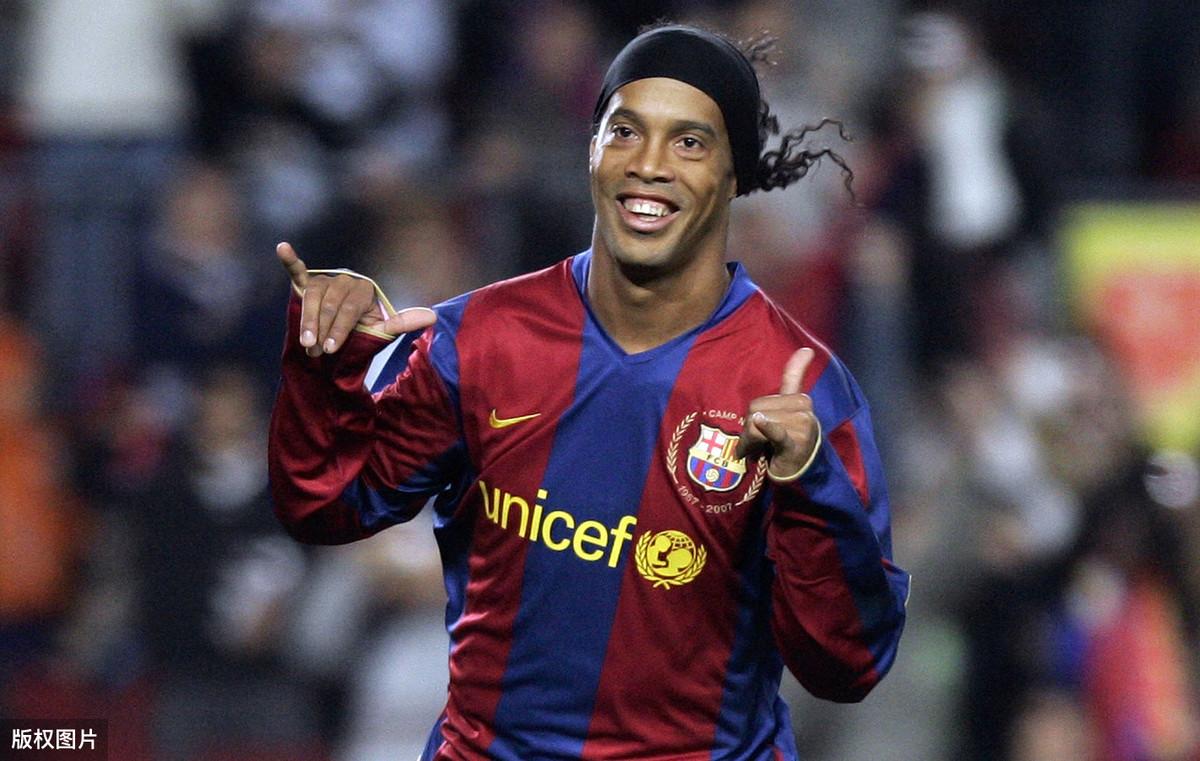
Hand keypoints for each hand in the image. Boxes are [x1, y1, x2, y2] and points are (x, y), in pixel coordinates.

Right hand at [276, 241, 435, 356]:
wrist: (338, 342)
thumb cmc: (360, 337)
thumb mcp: (382, 331)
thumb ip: (403, 323)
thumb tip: (434, 316)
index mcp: (365, 289)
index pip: (350, 309)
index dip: (339, 330)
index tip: (331, 349)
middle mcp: (345, 280)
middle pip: (330, 305)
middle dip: (323, 331)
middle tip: (317, 352)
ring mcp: (325, 281)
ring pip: (313, 298)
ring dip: (308, 322)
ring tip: (306, 343)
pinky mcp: (306, 283)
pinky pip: (297, 270)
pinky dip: (289, 259)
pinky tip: (282, 248)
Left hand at [735, 347, 819, 479]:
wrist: (799, 470)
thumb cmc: (787, 437)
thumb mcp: (787, 409)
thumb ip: (794, 378)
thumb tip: (806, 349)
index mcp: (800, 399)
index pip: (784, 384)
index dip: (791, 373)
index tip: (806, 353)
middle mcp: (803, 409)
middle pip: (756, 407)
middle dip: (749, 427)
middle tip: (758, 442)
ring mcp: (801, 426)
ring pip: (757, 422)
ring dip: (750, 440)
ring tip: (760, 449)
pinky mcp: (795, 443)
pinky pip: (776, 432)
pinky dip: (768, 428)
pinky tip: (762, 422)